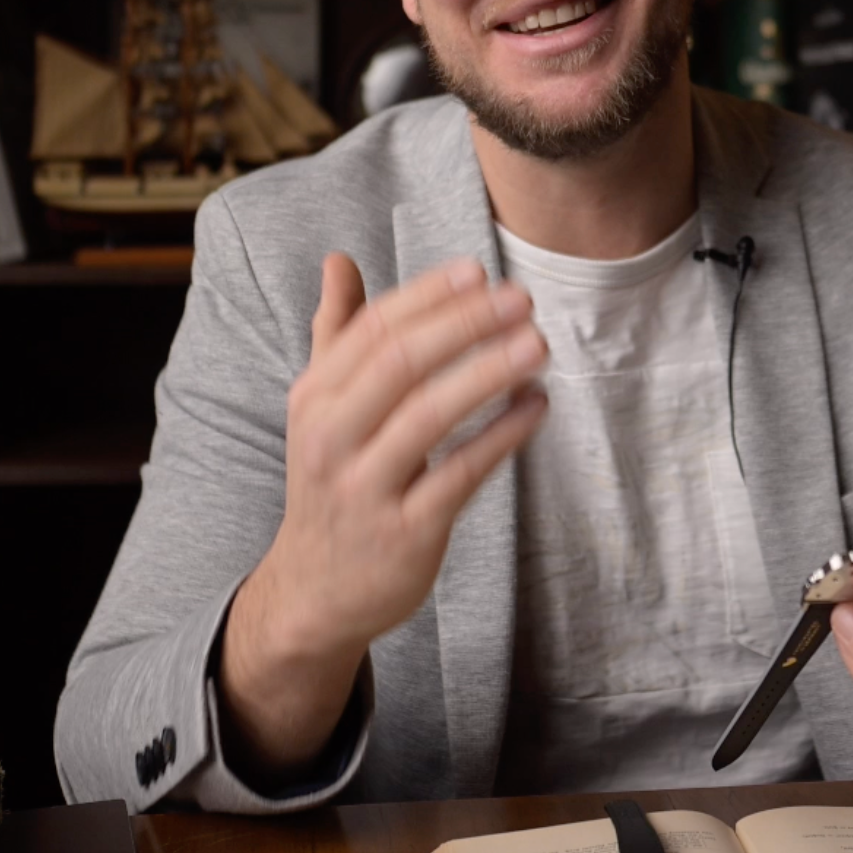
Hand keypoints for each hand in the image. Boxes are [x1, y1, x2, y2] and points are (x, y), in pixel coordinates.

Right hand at [220, 253, 548, 778]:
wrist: (314, 591)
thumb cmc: (331, 482)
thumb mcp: (318, 409)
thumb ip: (335, 333)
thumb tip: (338, 261)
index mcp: (314, 398)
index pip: (373, 330)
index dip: (428, 296)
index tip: (478, 271)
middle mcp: (332, 438)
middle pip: (401, 363)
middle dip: (465, 324)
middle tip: (521, 298)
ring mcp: (366, 487)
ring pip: (431, 415)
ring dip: (488, 372)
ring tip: (537, 344)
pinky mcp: (406, 533)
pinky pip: (460, 474)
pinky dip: (502, 436)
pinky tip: (537, 406)